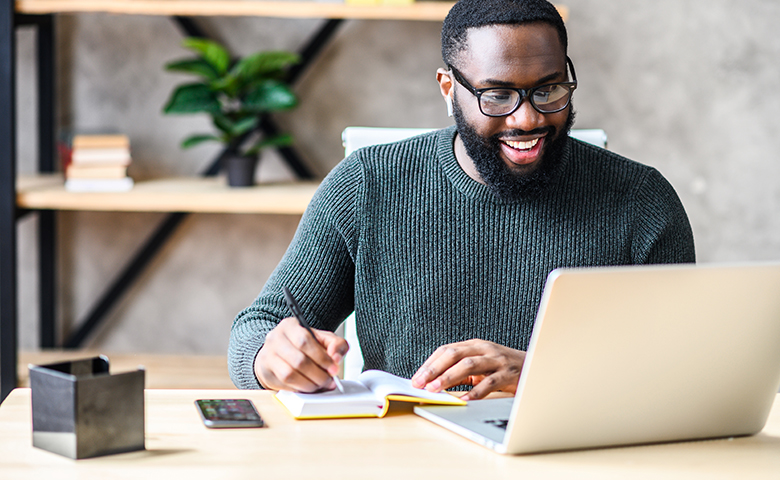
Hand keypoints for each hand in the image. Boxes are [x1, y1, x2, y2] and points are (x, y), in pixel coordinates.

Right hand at [254, 317, 348, 392]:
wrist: (279, 353)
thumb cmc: (302, 346)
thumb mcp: (322, 340)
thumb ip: (336, 344)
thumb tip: (336, 357)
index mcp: (290, 325)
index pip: (305, 341)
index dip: (322, 357)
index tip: (333, 368)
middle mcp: (276, 338)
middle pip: (299, 360)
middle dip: (318, 374)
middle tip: (329, 380)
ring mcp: (268, 354)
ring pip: (290, 373)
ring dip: (310, 383)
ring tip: (320, 384)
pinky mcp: (266, 370)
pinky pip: (284, 383)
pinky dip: (300, 387)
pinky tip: (308, 386)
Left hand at [411, 339, 525, 400]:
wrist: (538, 367)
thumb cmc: (505, 368)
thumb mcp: (482, 364)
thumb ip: (462, 371)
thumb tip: (435, 383)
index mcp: (475, 345)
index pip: (446, 350)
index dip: (430, 364)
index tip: (416, 378)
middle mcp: (485, 349)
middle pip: (454, 354)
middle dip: (434, 369)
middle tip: (421, 383)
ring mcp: (498, 360)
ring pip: (469, 365)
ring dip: (449, 377)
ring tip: (436, 389)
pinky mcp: (509, 374)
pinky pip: (490, 382)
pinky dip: (475, 392)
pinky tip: (465, 400)